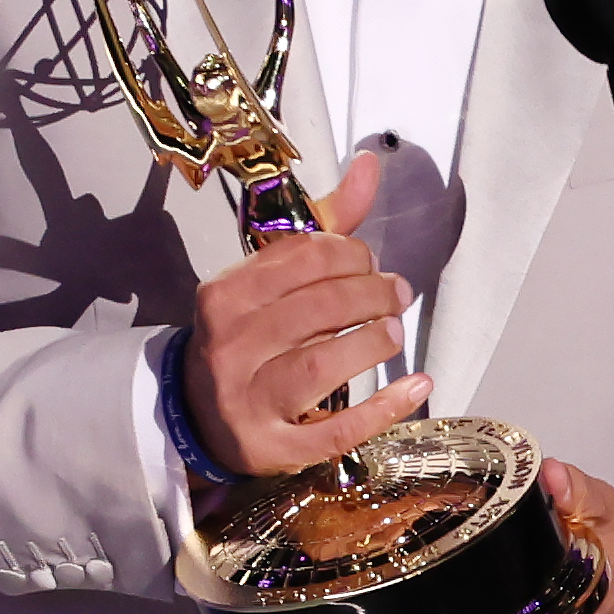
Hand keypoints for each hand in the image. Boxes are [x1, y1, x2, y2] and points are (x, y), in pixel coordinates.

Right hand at [176, 145, 430, 478]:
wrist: (196, 414)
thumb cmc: (246, 334)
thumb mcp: (271, 278)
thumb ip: (323, 226)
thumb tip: (369, 166)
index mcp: (224, 296)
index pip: (300, 259)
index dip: (350, 254)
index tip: (370, 263)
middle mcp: (229, 347)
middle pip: (315, 310)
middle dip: (370, 294)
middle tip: (398, 294)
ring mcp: (247, 402)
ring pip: (317, 366)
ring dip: (370, 343)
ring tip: (394, 332)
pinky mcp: (271, 448)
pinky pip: (333, 431)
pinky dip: (382, 409)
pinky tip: (417, 386)